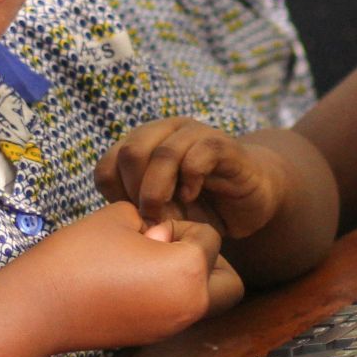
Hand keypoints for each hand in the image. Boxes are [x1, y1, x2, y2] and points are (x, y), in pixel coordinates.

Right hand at [21, 200, 241, 352]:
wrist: (36, 307)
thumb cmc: (76, 256)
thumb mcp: (120, 218)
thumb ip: (154, 220)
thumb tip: (164, 238)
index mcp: (189, 271)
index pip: (210, 238)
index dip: (180, 225)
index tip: (148, 228)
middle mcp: (190, 306)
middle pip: (231, 283)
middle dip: (211, 261)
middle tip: (173, 248)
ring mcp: (171, 328)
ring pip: (207, 302)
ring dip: (191, 281)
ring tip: (150, 263)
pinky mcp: (151, 339)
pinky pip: (179, 314)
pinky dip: (170, 297)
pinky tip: (134, 281)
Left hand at [97, 117, 292, 239]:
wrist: (249, 200)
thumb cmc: (200, 207)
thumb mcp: (162, 212)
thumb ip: (136, 209)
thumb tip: (112, 224)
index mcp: (142, 145)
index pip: (107, 165)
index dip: (115, 196)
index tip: (132, 218)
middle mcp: (166, 132)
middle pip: (131, 153)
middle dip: (135, 192)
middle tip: (150, 218)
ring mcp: (195, 135)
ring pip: (163, 152)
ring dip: (159, 190)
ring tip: (167, 214)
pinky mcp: (224, 146)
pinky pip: (199, 154)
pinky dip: (191, 180)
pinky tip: (193, 197)